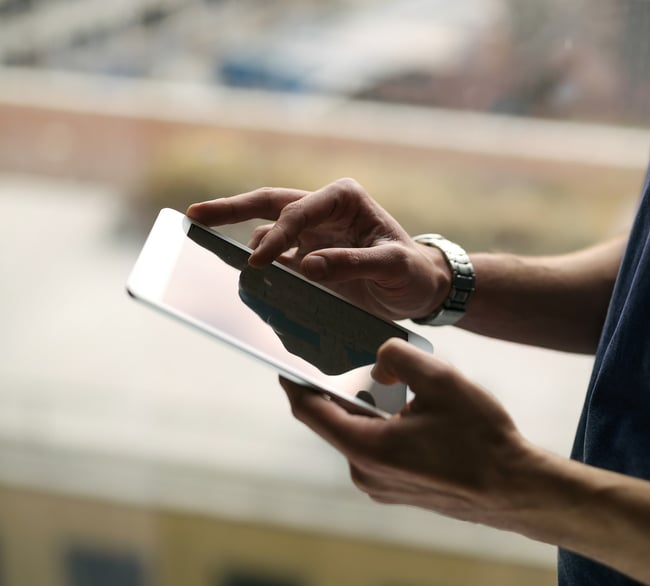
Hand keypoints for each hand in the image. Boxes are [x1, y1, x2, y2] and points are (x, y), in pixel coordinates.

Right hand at [186, 179, 449, 319]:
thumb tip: (307, 266)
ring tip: (222, 267)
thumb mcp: (393, 267)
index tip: (259, 261)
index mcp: (344, 199)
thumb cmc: (412, 272)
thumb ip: (353, 264)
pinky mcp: (307, 258)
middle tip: (194, 217)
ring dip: (246, 249)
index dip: (277, 235)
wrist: (420, 289)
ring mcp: (312, 235)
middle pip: (268, 206)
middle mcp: (323, 210)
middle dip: (230, 209)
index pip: (299, 210)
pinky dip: (261, 273)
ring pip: (267, 234)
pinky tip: (246, 286)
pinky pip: (277, 262)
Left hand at [278, 338, 541, 528]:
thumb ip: (399, 357)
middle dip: (344, 389)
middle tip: (352, 358)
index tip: (284, 361)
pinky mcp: (398, 491)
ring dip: (372, 407)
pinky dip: (386, 427)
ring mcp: (381, 487)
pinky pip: (379, 451)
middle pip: (337, 421)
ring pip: (362, 435)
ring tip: (399, 385)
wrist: (514, 489)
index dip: (293, 382)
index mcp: (366, 448)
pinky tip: (417, 414)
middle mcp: (365, 473)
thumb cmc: (480, 438)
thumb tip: (378, 361)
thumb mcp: (441, 381)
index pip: (310, 411)